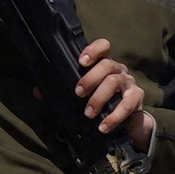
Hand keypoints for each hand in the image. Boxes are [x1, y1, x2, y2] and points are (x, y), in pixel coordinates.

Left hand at [73, 42, 162, 163]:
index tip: (81, 61)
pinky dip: (113, 116)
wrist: (128, 122)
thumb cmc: (103, 103)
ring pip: (114, 82)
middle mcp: (118, 70)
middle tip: (78, 93)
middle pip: (107, 65)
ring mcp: (129, 83)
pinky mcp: (136, 98)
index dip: (93, 50)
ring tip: (89, 114)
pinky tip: (103, 126)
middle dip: (90, 79)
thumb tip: (38, 92)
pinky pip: (126, 104)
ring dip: (99, 98)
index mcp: (104, 65)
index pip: (104, 47)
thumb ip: (62, 91)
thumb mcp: (83, 96)